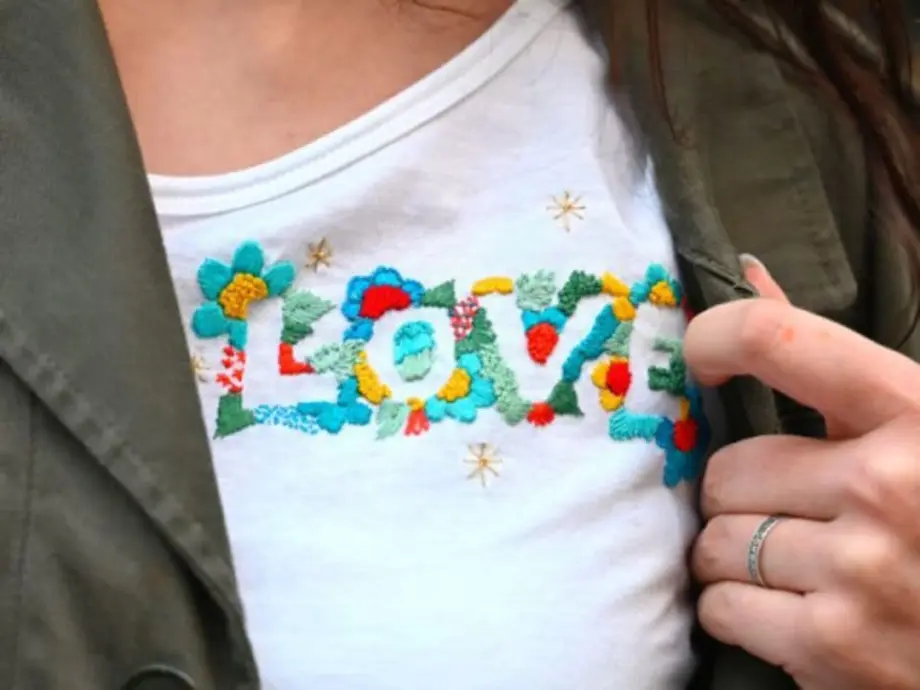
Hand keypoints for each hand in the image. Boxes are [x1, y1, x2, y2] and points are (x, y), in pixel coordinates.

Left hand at [688, 257, 919, 689]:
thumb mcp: (917, 426)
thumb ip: (828, 359)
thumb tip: (745, 273)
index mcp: (917, 412)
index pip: (773, 337)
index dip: (713, 338)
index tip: (701, 359)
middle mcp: (886, 485)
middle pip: (727, 469)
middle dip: (740, 495)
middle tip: (784, 511)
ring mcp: (861, 571)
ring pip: (713, 543)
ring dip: (732, 555)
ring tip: (790, 564)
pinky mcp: (836, 648)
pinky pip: (720, 608)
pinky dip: (736, 611)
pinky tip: (789, 611)